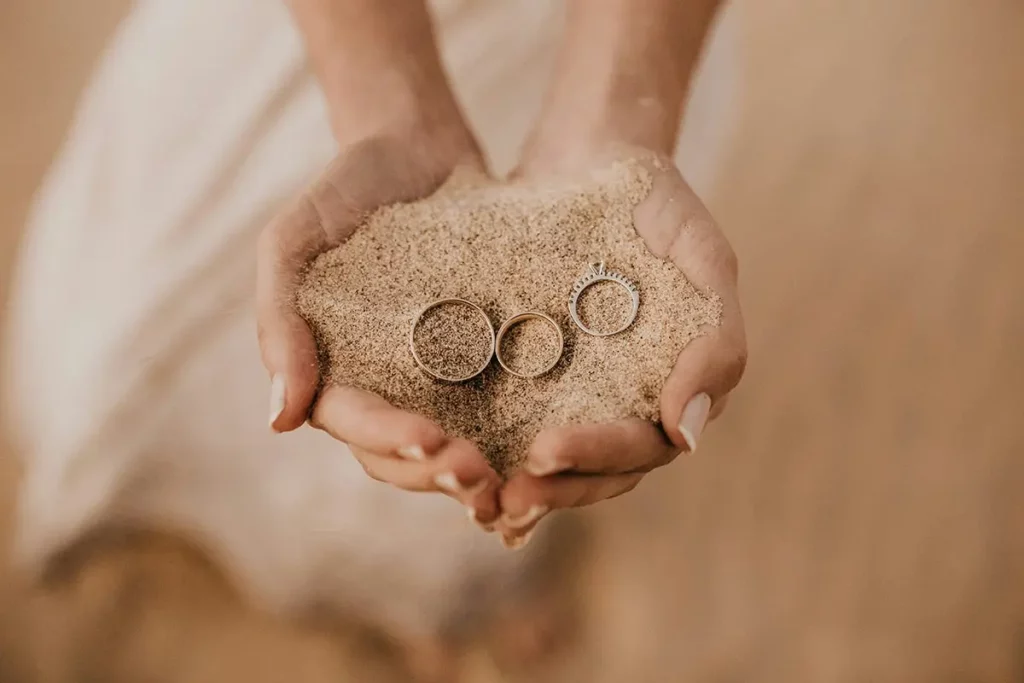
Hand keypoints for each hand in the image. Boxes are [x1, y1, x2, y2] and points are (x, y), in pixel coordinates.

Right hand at [256, 126, 503, 526]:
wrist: (414, 146)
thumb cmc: (343, 188)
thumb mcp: (293, 241)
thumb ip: (279, 322)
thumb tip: (280, 422)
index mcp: (331, 370)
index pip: (354, 422)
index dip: (389, 440)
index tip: (430, 442)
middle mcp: (383, 386)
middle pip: (402, 455)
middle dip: (437, 474)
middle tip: (481, 481)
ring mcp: (433, 378)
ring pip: (449, 447)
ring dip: (475, 474)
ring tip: (513, 485)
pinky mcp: (482, 360)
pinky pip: (495, 409)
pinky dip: (514, 437)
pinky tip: (546, 453)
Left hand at [496, 149, 746, 547]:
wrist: (590, 153)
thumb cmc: (657, 201)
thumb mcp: (701, 255)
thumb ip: (715, 341)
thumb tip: (687, 436)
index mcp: (673, 386)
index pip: (643, 446)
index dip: (598, 456)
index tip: (547, 451)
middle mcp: (625, 400)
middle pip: (595, 473)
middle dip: (551, 490)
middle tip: (503, 501)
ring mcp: (576, 390)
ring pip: (550, 462)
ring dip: (516, 485)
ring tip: (472, 498)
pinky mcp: (526, 372)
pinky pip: (506, 421)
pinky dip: (485, 449)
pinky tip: (444, 462)